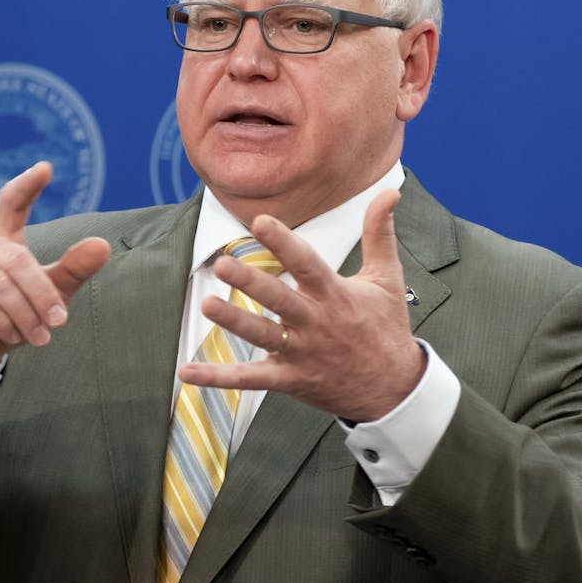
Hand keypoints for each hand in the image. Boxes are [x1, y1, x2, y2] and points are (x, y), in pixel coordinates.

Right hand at [0, 162, 110, 386]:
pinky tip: (14, 337)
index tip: (45, 168)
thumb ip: (73, 269)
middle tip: (59, 321)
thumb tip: (103, 245)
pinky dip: (2, 322)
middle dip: (42, 293)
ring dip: (25, 315)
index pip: (11, 201)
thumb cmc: (13, 312)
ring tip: (41, 337)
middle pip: (16, 259)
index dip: (27, 185)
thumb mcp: (49, 291)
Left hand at [180, 188, 425, 422]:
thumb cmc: (387, 327)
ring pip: (262, 336)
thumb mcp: (387, 278)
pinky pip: (251, 379)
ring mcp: (302, 353)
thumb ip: (380, 233)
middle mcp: (316, 323)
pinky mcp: (291, 380)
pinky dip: (219, 377)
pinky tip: (186, 371)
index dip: (283, 242)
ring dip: (234, 322)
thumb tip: (389, 192)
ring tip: (205, 305)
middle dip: (250, 283)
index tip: (259, 221)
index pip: (307, 263)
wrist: (395, 390)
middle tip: (222, 265)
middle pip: (279, 299)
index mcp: (336, 295)